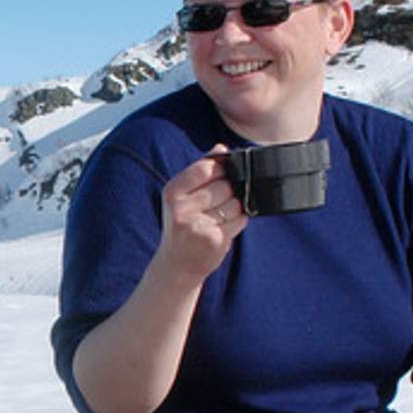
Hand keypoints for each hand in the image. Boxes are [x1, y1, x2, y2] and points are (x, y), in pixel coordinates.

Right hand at [153, 146, 246, 281]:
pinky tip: (224, 229)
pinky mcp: (214, 239)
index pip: (205, 168)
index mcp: (172, 192)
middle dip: (228, 193)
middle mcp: (181, 208)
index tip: (222, 177)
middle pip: (224, 186)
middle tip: (217, 205)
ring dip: (235, 209)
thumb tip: (221, 148)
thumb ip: (200, 172)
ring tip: (219, 219)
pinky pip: (240, 220)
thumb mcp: (183, 197)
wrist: (177, 265)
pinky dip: (238, 222)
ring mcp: (197, 225)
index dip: (220, 170)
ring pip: (235, 203)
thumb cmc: (183, 226)